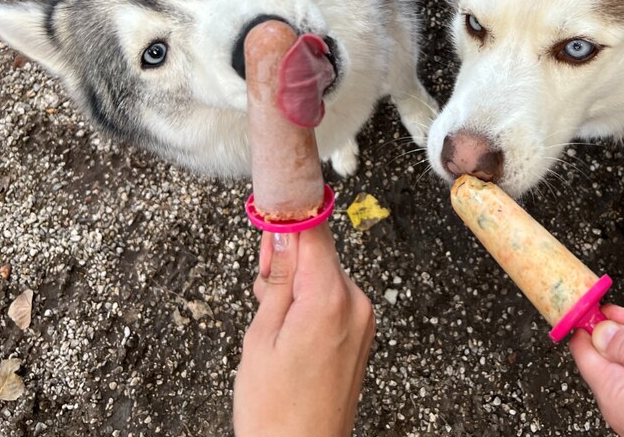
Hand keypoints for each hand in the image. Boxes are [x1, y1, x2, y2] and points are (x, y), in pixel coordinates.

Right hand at [234, 223, 374, 436]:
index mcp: (330, 298)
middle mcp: (356, 303)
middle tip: (260, 286)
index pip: (314, 231)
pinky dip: (311, 300)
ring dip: (297, 282)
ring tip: (272, 318)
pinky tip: (289, 326)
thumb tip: (281, 233)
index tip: (268, 214)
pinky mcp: (361, 333)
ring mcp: (363, 319)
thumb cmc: (275, 409)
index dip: (288, 219)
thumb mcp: (261, 335)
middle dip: (287, 259)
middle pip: (319, 253)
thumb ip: (276, 277)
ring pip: (324, 275)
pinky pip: (334, 297)